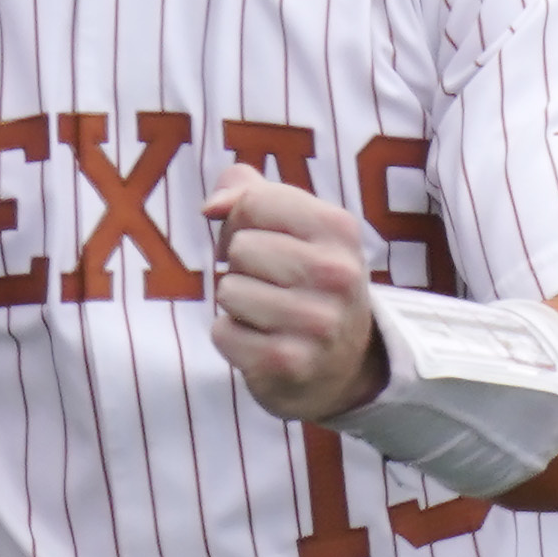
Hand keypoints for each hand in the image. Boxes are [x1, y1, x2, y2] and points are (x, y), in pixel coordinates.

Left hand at [201, 164, 385, 423]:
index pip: (255, 202)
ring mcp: (315, 322)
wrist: (346, 364)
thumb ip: (249, 192)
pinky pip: (222, 333)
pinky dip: (232, 338)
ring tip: (269, 314)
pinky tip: (263, 342)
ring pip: (228, 290)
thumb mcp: (296, 226)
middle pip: (240, 248)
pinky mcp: (287, 362)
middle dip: (242, 266)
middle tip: (271, 285)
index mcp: (339, 228)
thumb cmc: (306, 281)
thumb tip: (211, 206)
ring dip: (236, 304)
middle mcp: (336, 273)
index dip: (242, 221)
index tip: (264, 242)